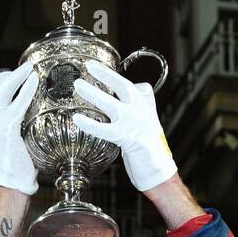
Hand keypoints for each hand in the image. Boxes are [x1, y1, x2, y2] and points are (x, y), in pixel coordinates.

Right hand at [0, 63, 39, 195]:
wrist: (12, 187)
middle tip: (23, 70)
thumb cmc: (16, 171)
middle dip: (6, 75)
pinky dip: (27, 89)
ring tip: (30, 70)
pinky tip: (35, 82)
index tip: (9, 76)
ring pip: (2, 89)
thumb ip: (13, 128)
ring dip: (17, 76)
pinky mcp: (7, 128)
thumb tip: (30, 116)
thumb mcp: (8, 145)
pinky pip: (18, 102)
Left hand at [73, 60, 176, 192]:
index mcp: (147, 106)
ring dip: (93, 93)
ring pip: (110, 103)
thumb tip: (117, 108)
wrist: (159, 170)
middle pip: (123, 86)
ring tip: (78, 86)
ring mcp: (133, 123)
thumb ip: (134, 114)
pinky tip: (77, 118)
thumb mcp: (146, 125)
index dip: (120, 79)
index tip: (104, 71)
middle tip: (89, 66)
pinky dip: (89, 123)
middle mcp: (141, 110)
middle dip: (106, 74)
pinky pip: (103, 128)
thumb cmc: (149, 150)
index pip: (137, 87)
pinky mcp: (125, 137)